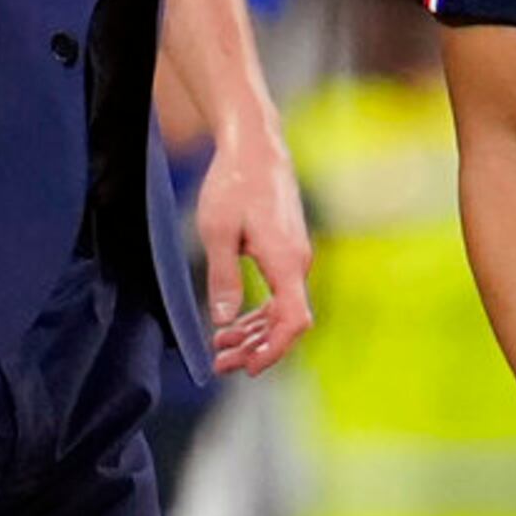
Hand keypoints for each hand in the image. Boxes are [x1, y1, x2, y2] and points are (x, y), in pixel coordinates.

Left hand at [195, 115, 312, 375]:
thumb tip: (224, 321)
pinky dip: (258, 312)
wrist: (256, 147)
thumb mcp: (218, 232)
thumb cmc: (235, 183)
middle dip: (255, 348)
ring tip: (221, 349)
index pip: (293, 320)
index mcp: (286, 260)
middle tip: (220, 365)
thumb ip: (223, 279)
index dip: (274, 350)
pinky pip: (278, 292)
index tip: (249, 368)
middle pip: (286, 322)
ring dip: (254, 333)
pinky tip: (234, 322)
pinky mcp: (286, 249)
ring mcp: (294, 256)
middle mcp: (298, 262)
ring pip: (281, 309)